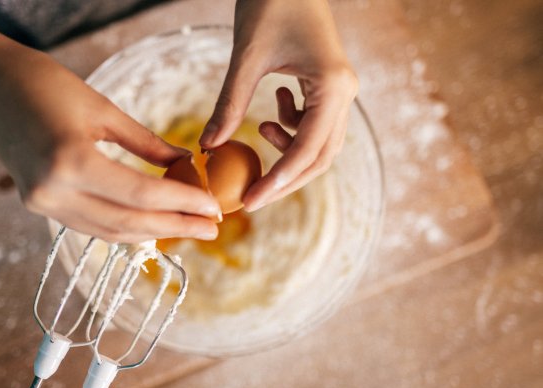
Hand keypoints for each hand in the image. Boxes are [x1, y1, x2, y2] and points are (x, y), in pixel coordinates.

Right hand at [0, 48, 220, 241]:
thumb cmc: (44, 83)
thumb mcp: (103, 110)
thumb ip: (147, 144)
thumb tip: (185, 164)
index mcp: (70, 162)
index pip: (141, 194)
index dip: (183, 204)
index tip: (213, 208)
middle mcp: (52, 192)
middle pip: (129, 222)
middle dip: (176, 227)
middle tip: (212, 228)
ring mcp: (42, 203)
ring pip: (110, 232)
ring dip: (153, 233)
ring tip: (188, 228)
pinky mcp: (39, 204)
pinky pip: (91, 225)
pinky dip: (125, 227)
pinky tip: (151, 223)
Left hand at [199, 0, 357, 210]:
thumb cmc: (271, 4)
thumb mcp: (247, 58)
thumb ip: (229, 104)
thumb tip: (208, 147)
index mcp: (332, 87)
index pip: (308, 150)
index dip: (278, 181)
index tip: (251, 202)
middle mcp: (345, 93)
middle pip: (320, 157)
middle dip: (285, 177)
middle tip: (252, 193)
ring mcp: (341, 91)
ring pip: (320, 144)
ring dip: (289, 150)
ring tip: (261, 128)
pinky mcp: (329, 88)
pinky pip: (315, 125)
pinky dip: (292, 128)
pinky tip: (274, 106)